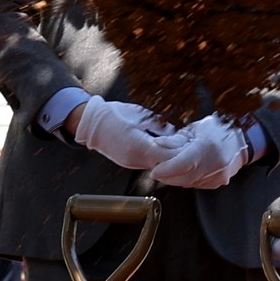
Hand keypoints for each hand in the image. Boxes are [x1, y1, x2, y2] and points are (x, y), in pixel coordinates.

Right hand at [66, 97, 180, 171]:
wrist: (90, 122)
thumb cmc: (113, 114)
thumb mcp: (140, 115)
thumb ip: (158, 126)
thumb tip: (174, 132)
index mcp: (138, 144)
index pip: (167, 156)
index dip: (180, 152)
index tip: (189, 145)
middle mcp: (134, 158)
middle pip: (163, 164)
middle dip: (175, 157)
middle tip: (186, 147)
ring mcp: (130, 162)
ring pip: (156, 166)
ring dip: (166, 159)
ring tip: (176, 148)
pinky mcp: (127, 162)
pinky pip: (147, 163)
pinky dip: (156, 159)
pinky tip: (161, 150)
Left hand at [148, 116, 253, 191]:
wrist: (242, 142)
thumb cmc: (219, 132)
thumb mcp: (195, 129)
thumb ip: (176, 139)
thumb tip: (158, 144)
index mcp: (207, 147)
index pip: (183, 164)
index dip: (166, 170)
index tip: (154, 171)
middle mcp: (214, 163)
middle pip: (184, 177)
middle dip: (167, 177)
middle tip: (158, 172)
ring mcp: (218, 175)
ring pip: (189, 183)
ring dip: (177, 179)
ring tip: (170, 170)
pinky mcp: (219, 182)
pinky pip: (198, 184)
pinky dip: (189, 180)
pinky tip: (187, 171)